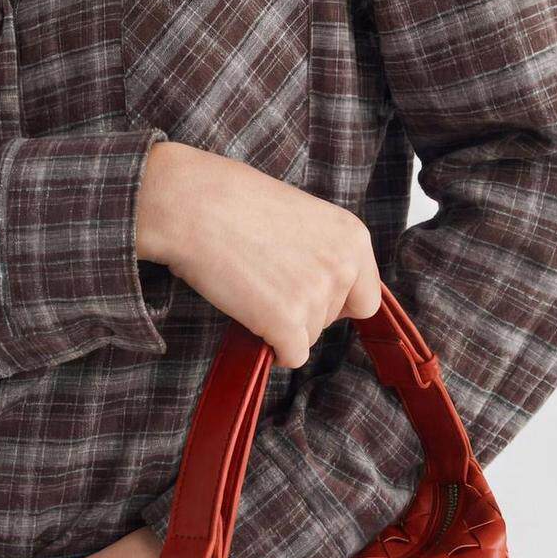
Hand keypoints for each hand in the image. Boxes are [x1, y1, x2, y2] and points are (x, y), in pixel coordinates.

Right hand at [138, 141, 382, 366]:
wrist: (191, 204)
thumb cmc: (232, 200)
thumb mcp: (299, 213)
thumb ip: (321, 248)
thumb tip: (321, 285)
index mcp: (352, 236)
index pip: (365, 297)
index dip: (335, 301)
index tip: (308, 295)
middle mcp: (343, 266)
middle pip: (333, 319)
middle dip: (302, 310)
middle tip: (265, 282)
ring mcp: (316, 295)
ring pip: (308, 337)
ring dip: (281, 325)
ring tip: (250, 288)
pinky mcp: (286, 321)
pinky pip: (291, 356)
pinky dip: (272, 349)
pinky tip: (250, 321)